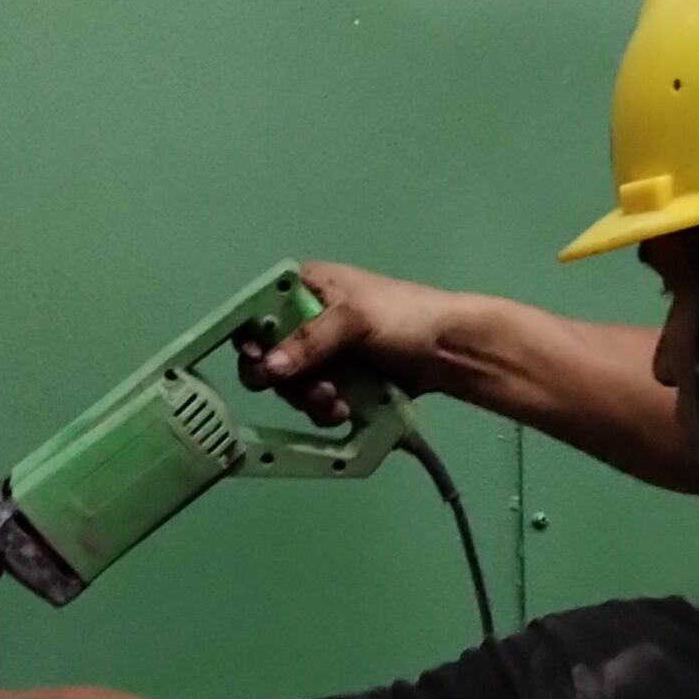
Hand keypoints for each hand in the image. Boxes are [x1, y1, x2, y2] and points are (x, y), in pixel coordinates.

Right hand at [238, 260, 460, 425]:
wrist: (449, 350)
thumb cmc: (403, 317)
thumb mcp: (354, 319)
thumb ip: (310, 341)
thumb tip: (269, 368)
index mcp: (304, 289)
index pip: (258, 310)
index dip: (250, 337)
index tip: (258, 360)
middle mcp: (306, 319)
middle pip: (268, 354)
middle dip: (283, 377)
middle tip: (299, 387)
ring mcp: (323, 354)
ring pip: (290, 384)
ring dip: (307, 398)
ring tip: (334, 399)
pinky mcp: (338, 381)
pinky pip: (314, 401)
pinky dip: (323, 409)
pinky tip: (343, 410)